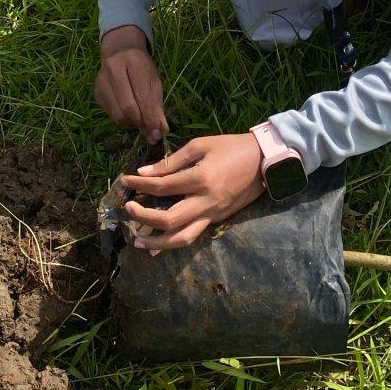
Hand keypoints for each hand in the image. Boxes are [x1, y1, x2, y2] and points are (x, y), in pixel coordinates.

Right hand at [95, 25, 167, 141]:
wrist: (119, 50)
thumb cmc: (141, 66)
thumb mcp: (154, 80)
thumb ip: (157, 105)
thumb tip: (160, 131)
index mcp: (133, 62)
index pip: (142, 96)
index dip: (150, 118)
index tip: (158, 132)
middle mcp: (113, 69)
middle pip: (127, 107)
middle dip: (141, 123)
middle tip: (150, 131)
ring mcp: (101, 81)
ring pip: (117, 114)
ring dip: (132, 123)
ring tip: (141, 120)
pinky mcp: (96, 92)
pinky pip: (110, 114)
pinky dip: (122, 119)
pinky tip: (129, 113)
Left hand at [122, 132, 261, 252]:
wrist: (265, 161)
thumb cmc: (232, 147)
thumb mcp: (200, 145)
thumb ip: (171, 161)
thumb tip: (144, 173)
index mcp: (200, 179)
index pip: (162, 187)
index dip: (140, 185)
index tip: (125, 180)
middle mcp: (205, 202)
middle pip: (168, 219)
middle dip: (143, 217)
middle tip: (127, 210)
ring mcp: (213, 215)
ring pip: (182, 238)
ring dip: (158, 243)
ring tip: (138, 243)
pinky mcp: (217, 220)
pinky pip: (193, 235)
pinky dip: (174, 242)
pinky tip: (160, 244)